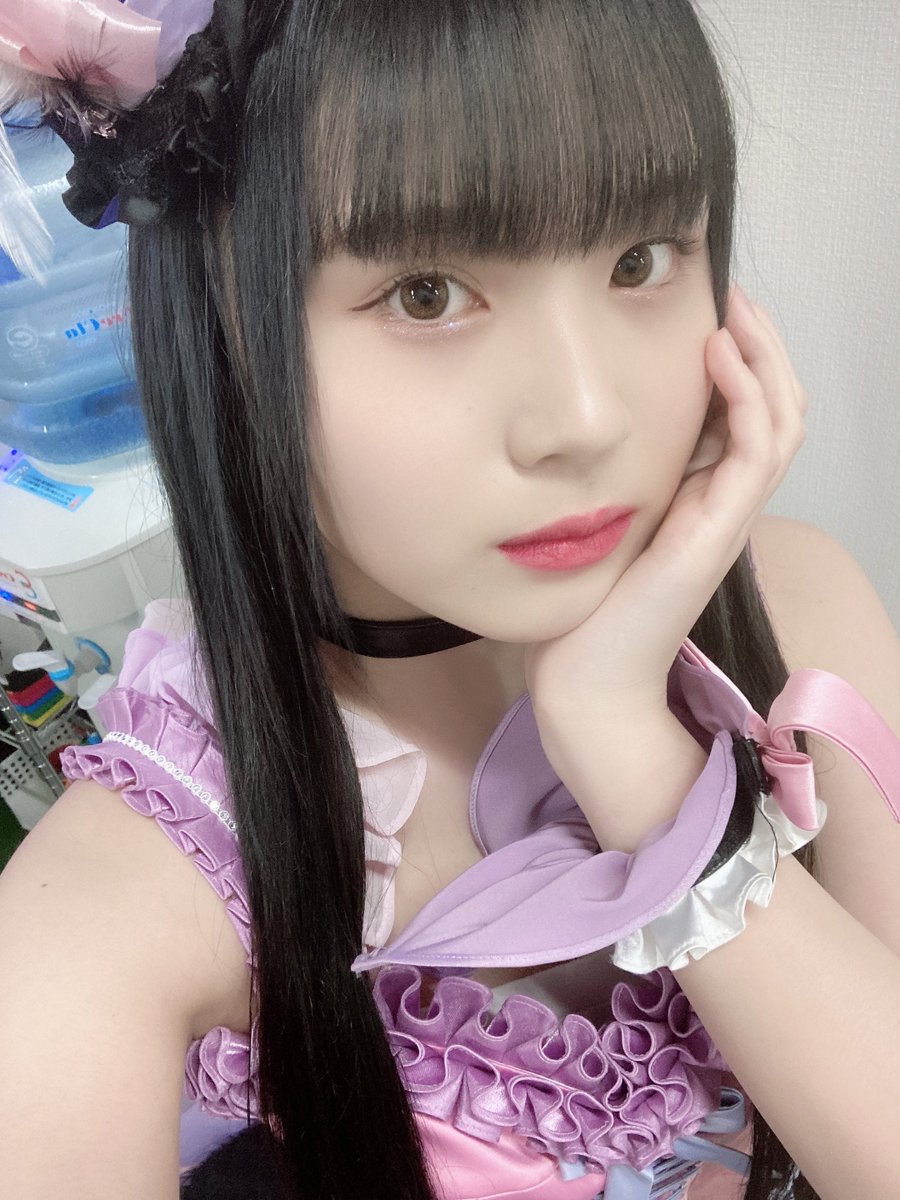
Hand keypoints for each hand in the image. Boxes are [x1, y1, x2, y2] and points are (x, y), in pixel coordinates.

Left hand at [525, 286, 806, 841]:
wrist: (586, 675)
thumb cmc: (585, 605)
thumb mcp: (602, 521)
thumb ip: (616, 479)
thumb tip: (587, 427)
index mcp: (703, 497)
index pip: (749, 414)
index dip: (743, 359)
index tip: (710, 309)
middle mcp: (725, 503)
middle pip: (778, 407)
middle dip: (763, 345)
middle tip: (732, 295)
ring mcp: (728, 517)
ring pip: (782, 419)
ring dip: (765, 357)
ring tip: (734, 309)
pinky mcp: (716, 531)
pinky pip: (757, 450)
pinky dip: (749, 397)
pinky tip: (719, 356)